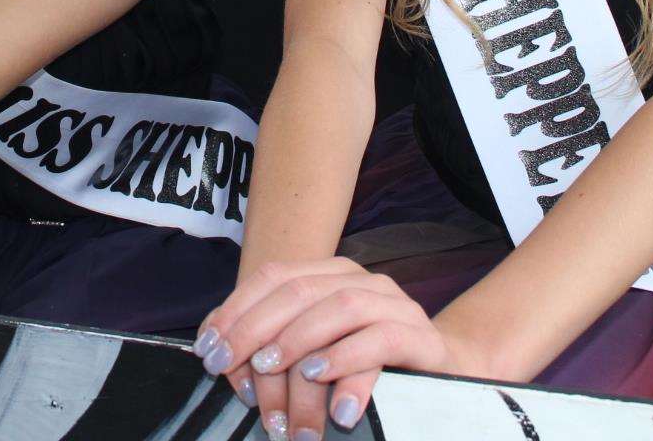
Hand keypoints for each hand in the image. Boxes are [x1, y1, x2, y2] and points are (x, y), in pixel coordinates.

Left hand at [194, 258, 456, 439]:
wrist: (443, 373)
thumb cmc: (365, 364)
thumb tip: (218, 348)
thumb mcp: (313, 349)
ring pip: (339, 307)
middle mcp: (362, 280)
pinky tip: (320, 378)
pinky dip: (345, 359)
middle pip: (299, 291)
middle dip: (255, 328)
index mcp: (331, 274)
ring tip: (270, 369)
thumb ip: (272, 342)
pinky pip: (380, 339)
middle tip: (229, 364)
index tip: (209, 348)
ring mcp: (393, 304)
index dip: (236, 310)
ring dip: (298, 340)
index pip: (274, 277)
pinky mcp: (420, 336)